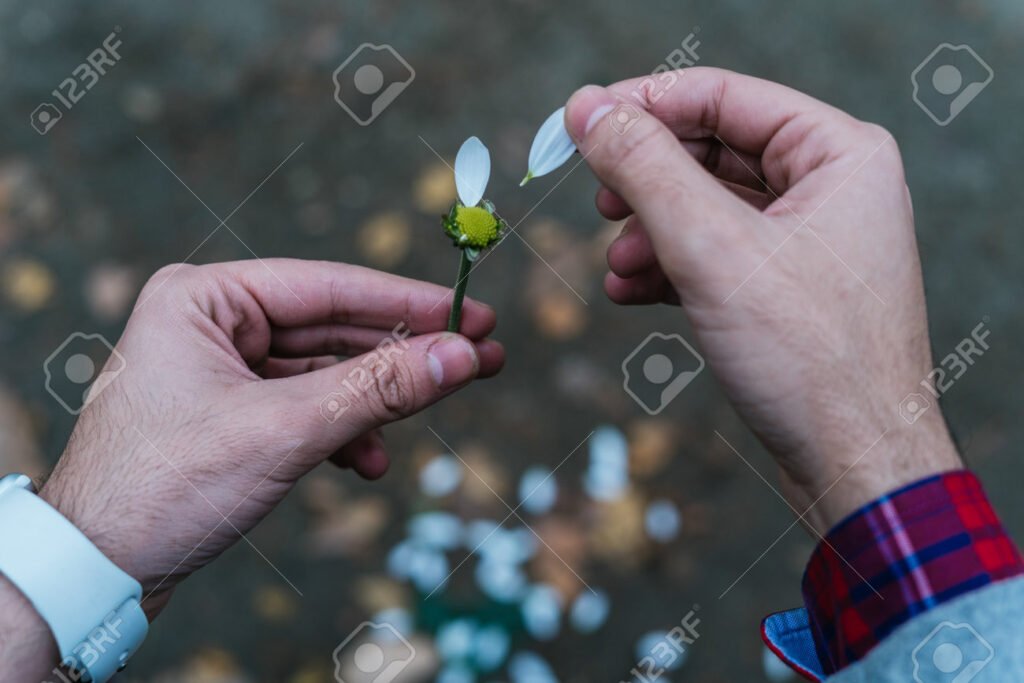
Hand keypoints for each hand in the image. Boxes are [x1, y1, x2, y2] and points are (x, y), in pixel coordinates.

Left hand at [39, 259, 502, 611]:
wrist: (97, 569)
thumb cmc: (167, 487)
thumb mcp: (286, 431)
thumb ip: (378, 388)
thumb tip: (462, 356)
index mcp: (205, 297)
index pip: (330, 287)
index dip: (410, 303)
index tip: (474, 315)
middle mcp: (211, 321)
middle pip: (333, 328)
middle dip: (403, 355)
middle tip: (478, 360)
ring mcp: (219, 367)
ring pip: (324, 371)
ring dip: (374, 402)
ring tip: (428, 417)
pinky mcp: (229, 411)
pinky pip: (303, 405)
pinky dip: (341, 431)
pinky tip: (366, 462)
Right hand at [565, 70, 960, 532]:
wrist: (856, 467)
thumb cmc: (811, 360)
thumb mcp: (713, 249)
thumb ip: (646, 169)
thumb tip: (588, 110)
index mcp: (839, 153)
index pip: (723, 98)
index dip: (644, 104)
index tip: (580, 121)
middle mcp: (831, 187)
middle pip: (713, 151)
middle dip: (647, 179)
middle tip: (597, 196)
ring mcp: (810, 241)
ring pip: (708, 208)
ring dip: (651, 231)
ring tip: (615, 263)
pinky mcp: (787, 289)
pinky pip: (716, 255)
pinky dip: (669, 268)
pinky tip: (629, 291)